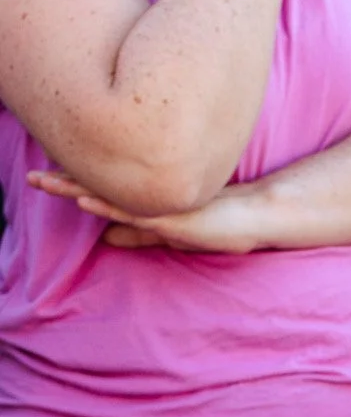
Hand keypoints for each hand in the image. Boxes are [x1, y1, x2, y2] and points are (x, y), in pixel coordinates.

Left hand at [27, 168, 261, 251]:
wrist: (253, 217)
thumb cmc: (216, 223)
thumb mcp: (168, 233)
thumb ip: (137, 235)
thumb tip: (105, 238)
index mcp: (144, 198)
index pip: (102, 189)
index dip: (73, 182)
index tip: (45, 178)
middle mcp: (147, 195)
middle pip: (97, 186)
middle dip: (63, 181)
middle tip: (31, 178)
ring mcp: (157, 203)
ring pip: (107, 193)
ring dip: (73, 188)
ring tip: (44, 183)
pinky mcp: (170, 215)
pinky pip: (132, 210)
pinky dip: (106, 204)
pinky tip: (84, 199)